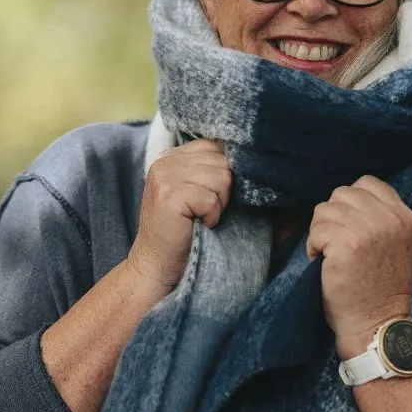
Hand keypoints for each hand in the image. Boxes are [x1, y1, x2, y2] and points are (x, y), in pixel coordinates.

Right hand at [126, 138, 231, 295]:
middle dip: (223, 191)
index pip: (216, 146)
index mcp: (173, 156)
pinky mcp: (170, 196)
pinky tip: (198, 225)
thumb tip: (254, 159)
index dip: (225, 172)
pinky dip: (211, 217)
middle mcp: (167, 160)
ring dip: (218, 205)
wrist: (157, 265)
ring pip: (221, 178)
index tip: (212, 196)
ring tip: (200, 218)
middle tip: (204, 212)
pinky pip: (211, 199)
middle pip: (222, 161)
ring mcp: (166, 176)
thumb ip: (214, 171)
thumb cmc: (183, 233)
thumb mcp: (197, 193)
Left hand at [306, 176, 411, 356]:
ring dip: (321, 233)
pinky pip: (315, 231)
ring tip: (331, 256)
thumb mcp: (396, 244)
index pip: (366, 183)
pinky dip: (313, 249)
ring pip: (324, 210)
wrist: (378, 324)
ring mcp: (367, 229)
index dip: (349, 204)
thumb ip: (380, 218)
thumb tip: (347, 200)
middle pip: (341, 194)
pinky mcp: (346, 243)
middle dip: (332, 218)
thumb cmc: (381, 290)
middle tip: (336, 245)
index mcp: (403, 215)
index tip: (348, 229)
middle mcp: (388, 218)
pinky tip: (325, 266)